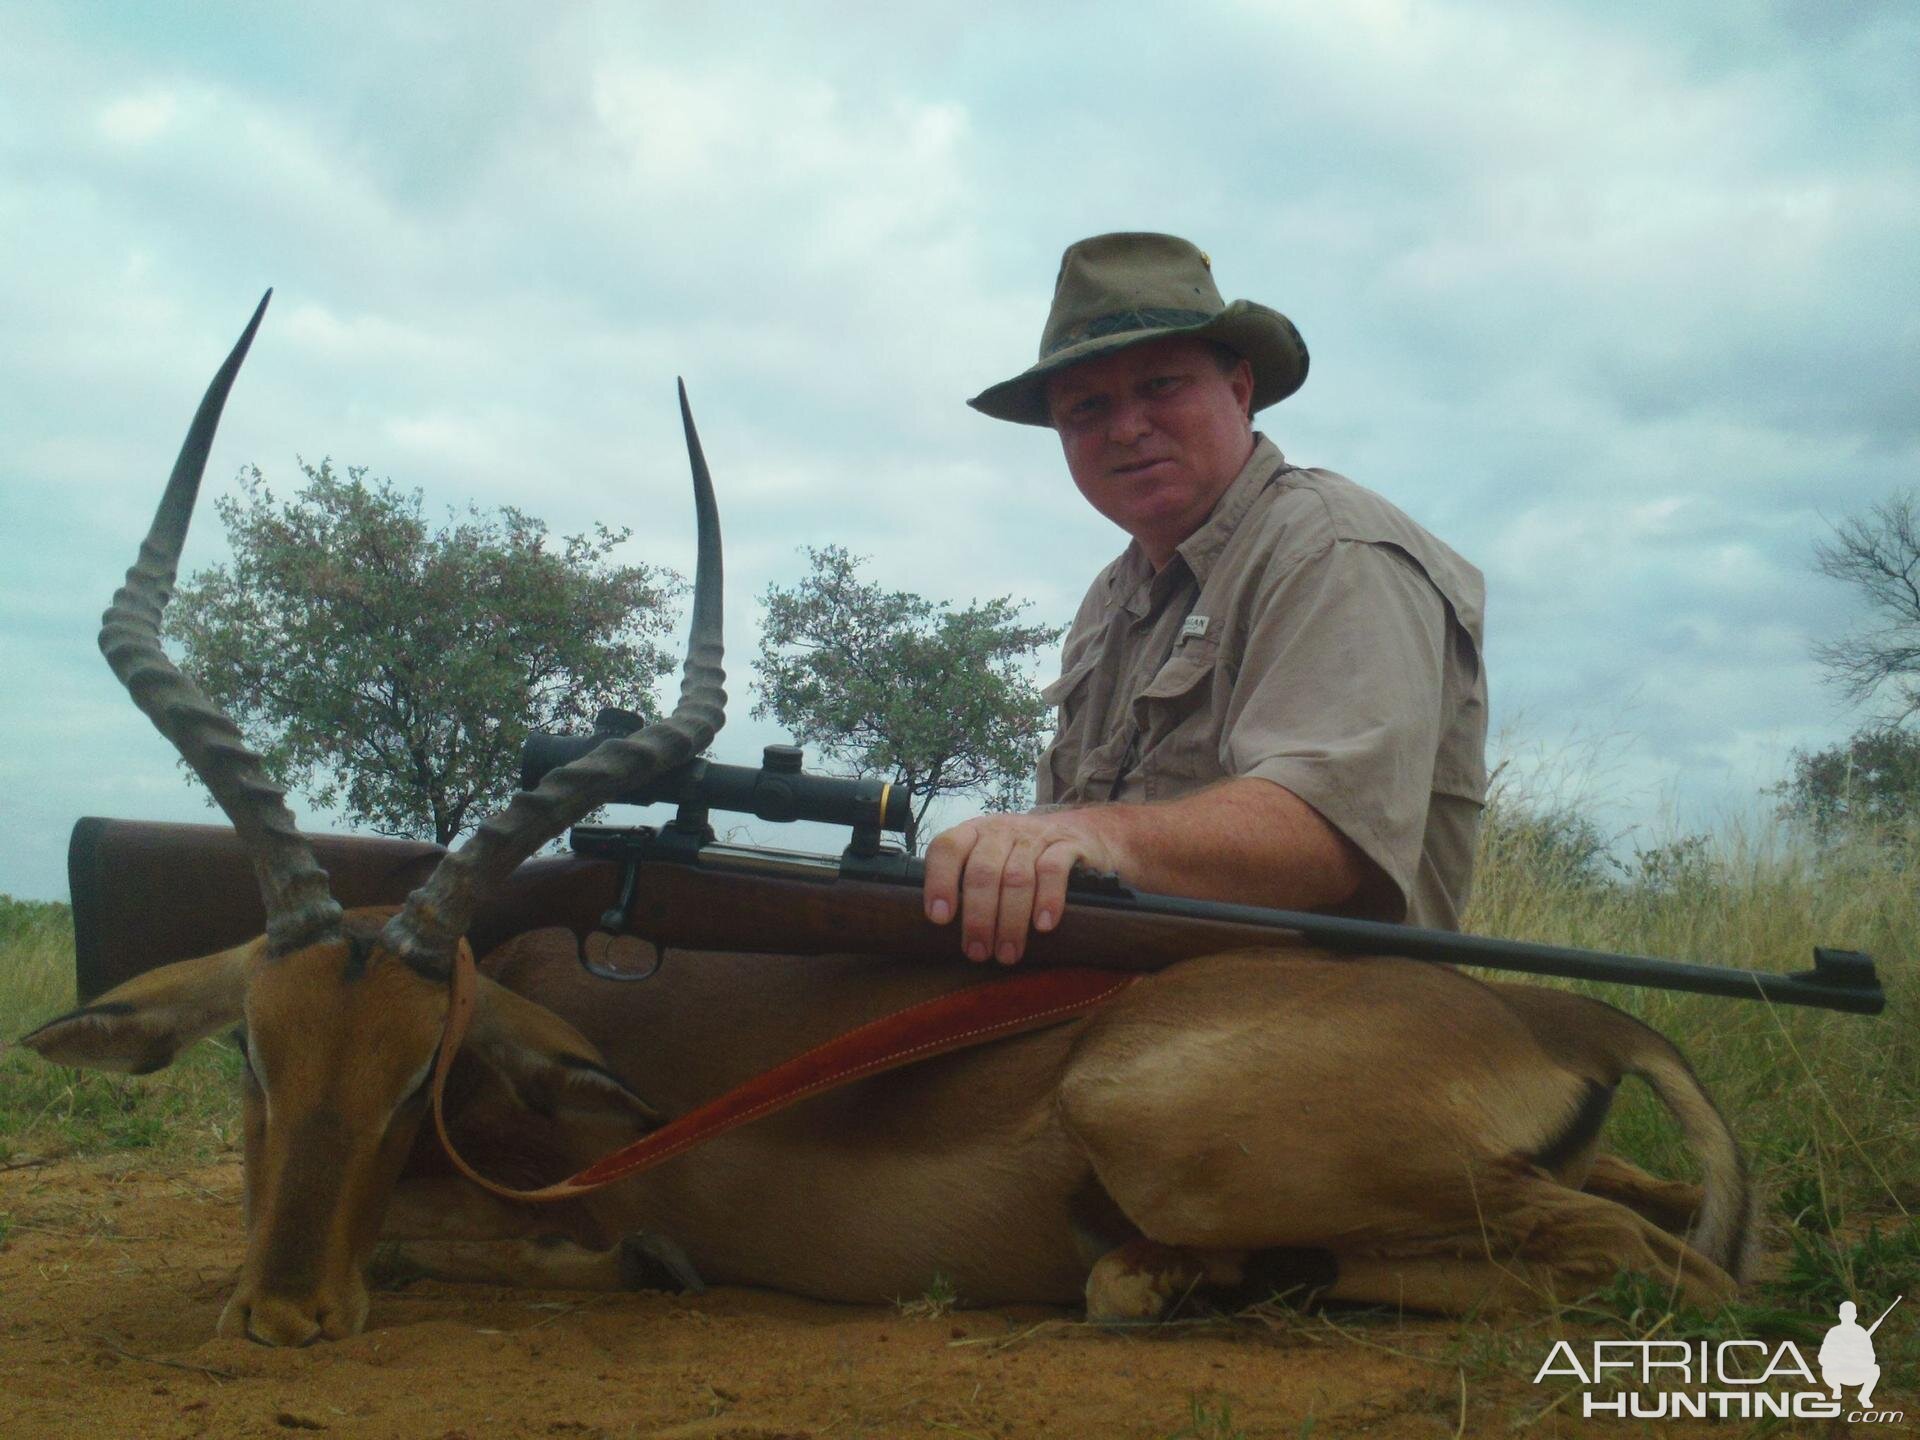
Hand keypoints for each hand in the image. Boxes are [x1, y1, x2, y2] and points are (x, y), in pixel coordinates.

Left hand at [921, 810, 1123, 964]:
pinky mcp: (1067, 845)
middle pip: (982, 871)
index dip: (939, 881)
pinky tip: (1042, 926)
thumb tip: (941, 933)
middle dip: (978, 917)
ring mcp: (1034, 836)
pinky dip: (1047, 900)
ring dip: (1010, 920)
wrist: (1082, 834)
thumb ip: (968, 885)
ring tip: (1007, 953)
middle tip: (978, 952)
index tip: (939, 919)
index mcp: (974, 833)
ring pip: (1016, 877)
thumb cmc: (1024, 859)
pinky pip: (1054, 871)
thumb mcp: (993, 860)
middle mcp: (1001, 831)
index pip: (947, 848)